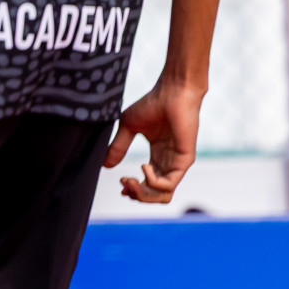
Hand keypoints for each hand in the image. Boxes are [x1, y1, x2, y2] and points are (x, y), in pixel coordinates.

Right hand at [104, 81, 203, 202]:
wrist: (172, 92)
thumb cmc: (153, 103)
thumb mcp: (128, 127)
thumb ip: (118, 147)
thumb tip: (105, 165)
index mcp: (157, 157)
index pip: (148, 185)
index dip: (134, 190)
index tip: (121, 183)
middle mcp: (168, 164)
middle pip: (154, 196)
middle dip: (136, 194)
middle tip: (124, 183)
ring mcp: (177, 164)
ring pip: (163, 196)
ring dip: (143, 193)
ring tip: (131, 180)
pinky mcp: (184, 161)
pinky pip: (168, 185)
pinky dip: (152, 181)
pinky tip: (143, 166)